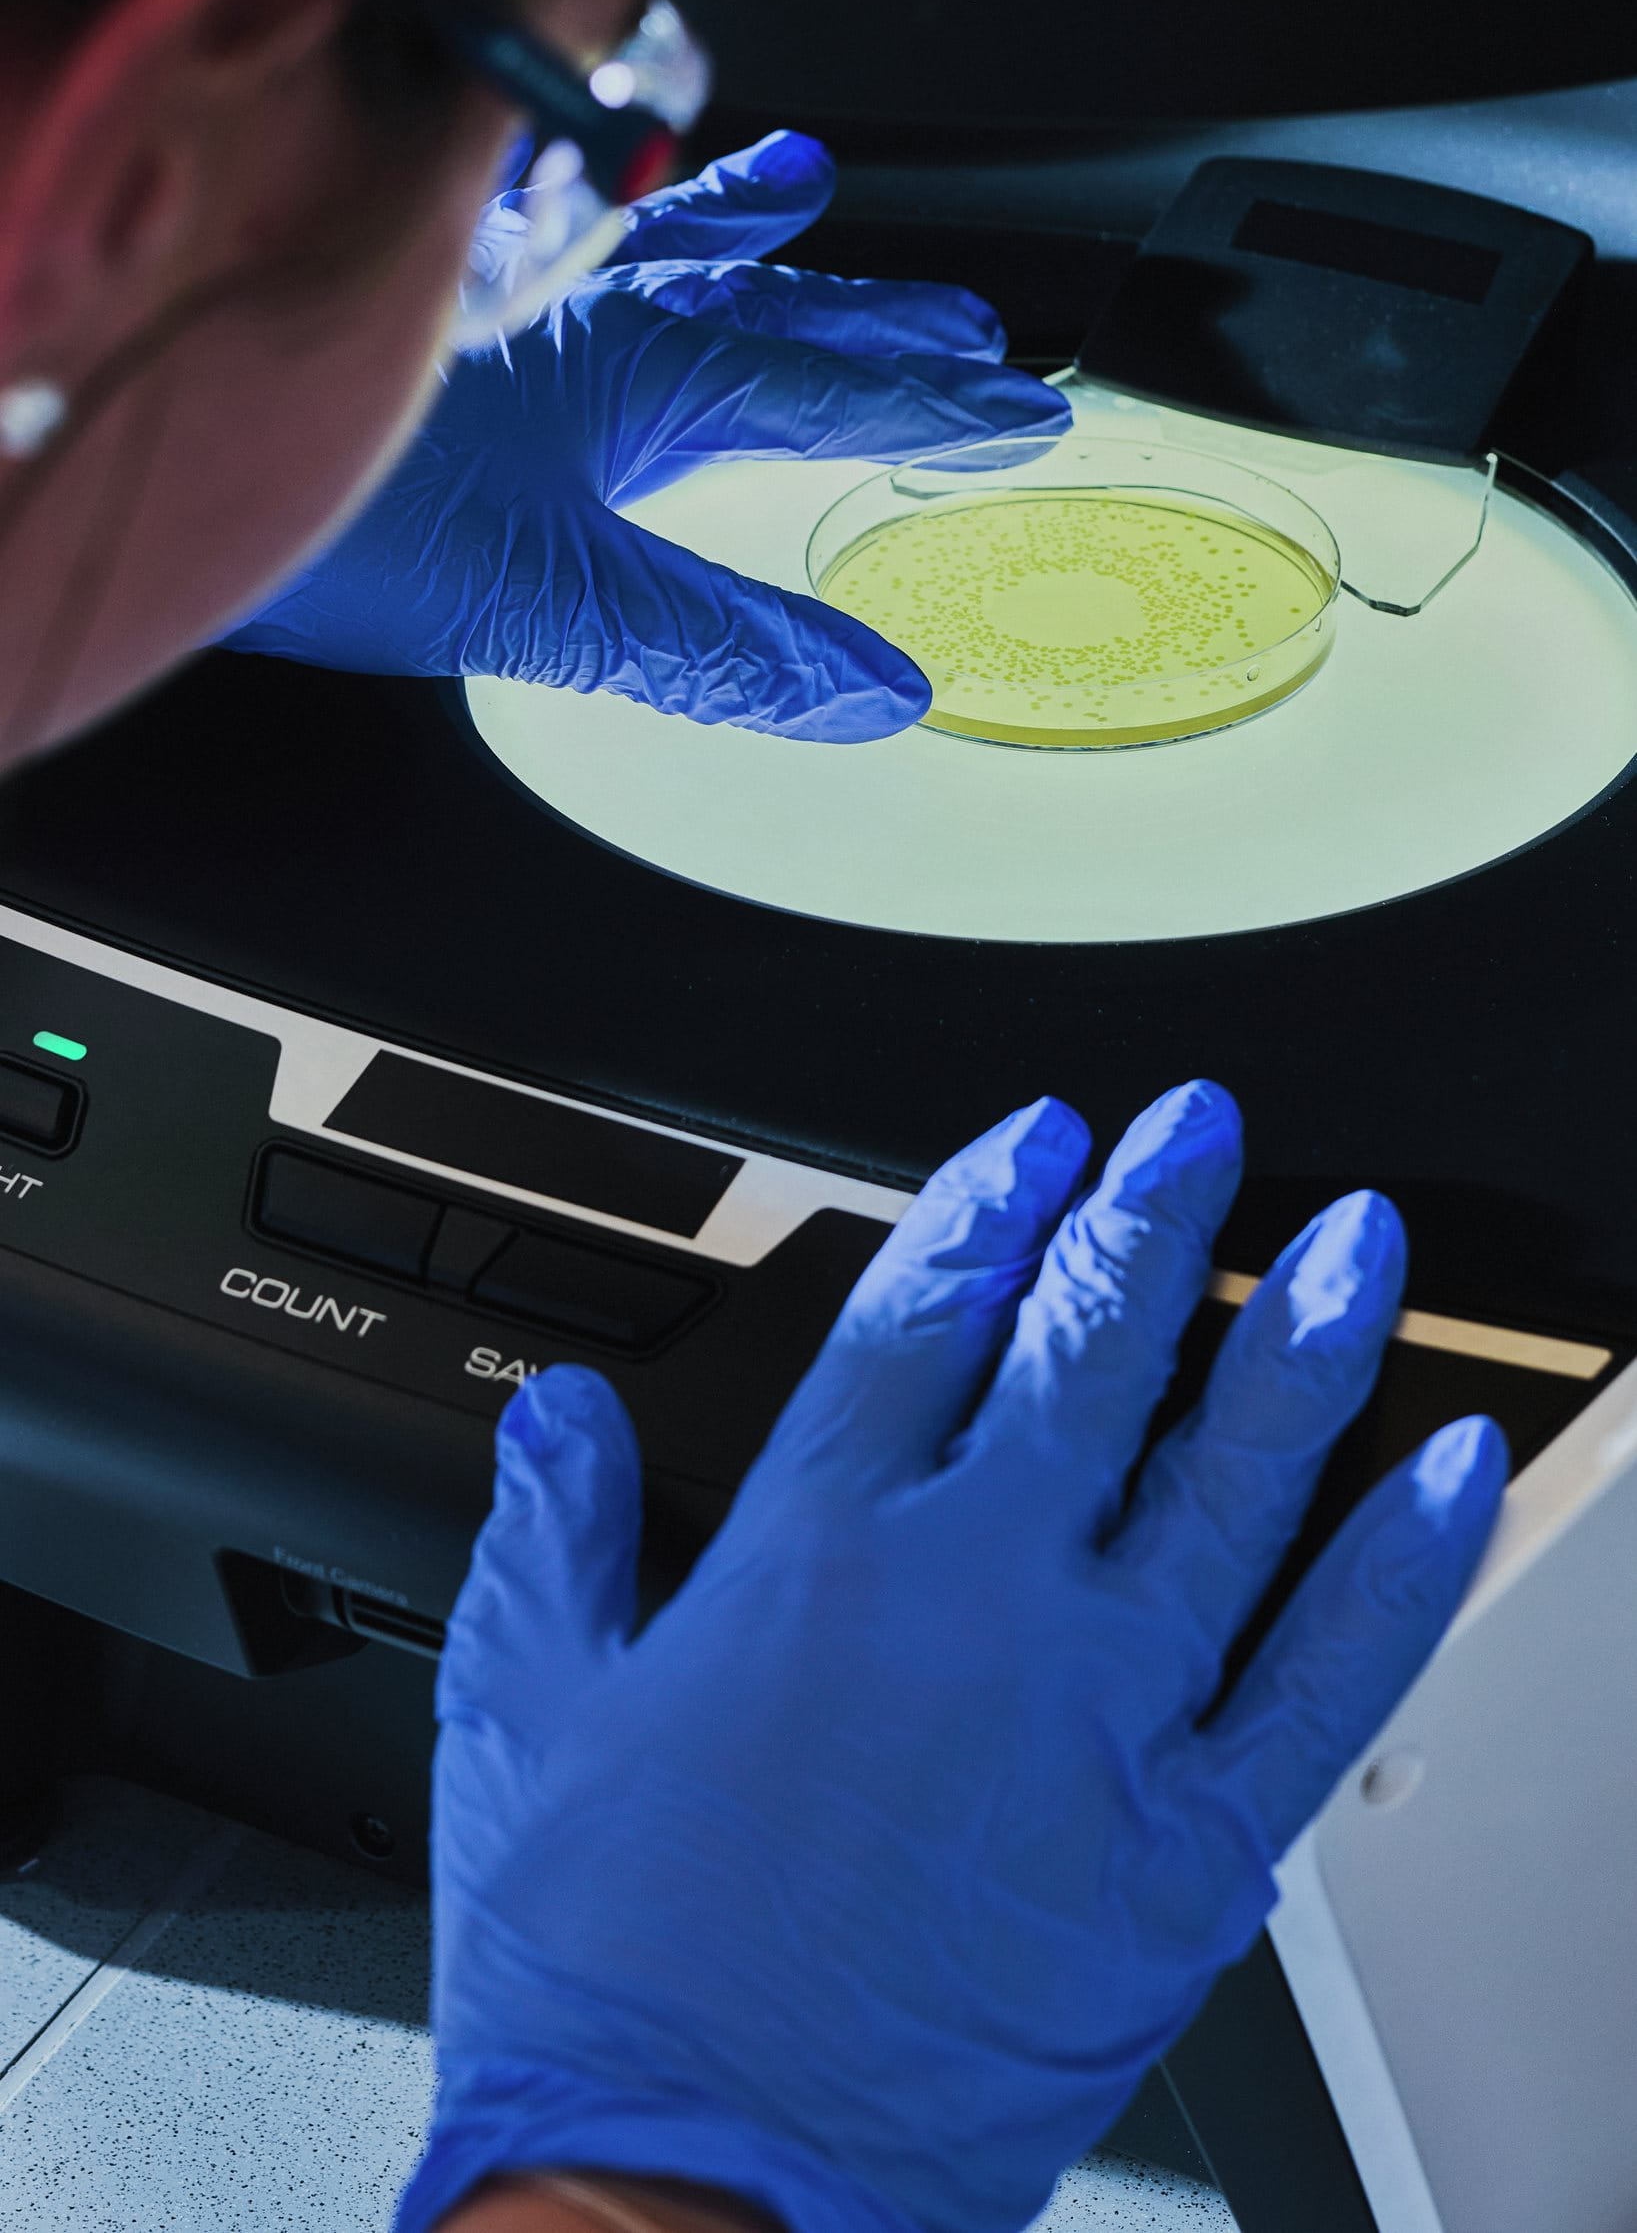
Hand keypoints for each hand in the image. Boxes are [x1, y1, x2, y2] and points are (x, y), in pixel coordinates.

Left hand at [225, 131, 1066, 736]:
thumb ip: (723, 646)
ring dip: (736, 222)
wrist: (184, 433)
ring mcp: (499, 289)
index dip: (931, 401)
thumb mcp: (565, 603)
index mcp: (643, 368)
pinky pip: (540, 224)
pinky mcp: (420, 297)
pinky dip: (585, 208)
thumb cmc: (346, 507)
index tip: (1017, 407)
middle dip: (872, 318)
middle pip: (765, 302)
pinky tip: (570, 200)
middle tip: (963, 324)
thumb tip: (868, 689)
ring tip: (797, 181)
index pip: (827, 384)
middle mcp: (581, 304)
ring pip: (654, 237)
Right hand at [399, 1085, 1504, 2232]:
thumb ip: (554, 1539)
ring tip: (1352, 1241)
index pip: (922, 1317)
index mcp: (815, 1556)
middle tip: (1201, 1132)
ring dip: (1301, 1339)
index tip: (1040, 1139)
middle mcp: (973, 1601)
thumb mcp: (525, 1718)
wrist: (693, 2190)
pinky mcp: (1185, 1850)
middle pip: (1090, 1352)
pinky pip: (1328, 1678)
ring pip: (1233, 1477)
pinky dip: (1400, 1567)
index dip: (989, 1204)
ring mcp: (1095, 1715)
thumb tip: (566, 1416)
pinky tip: (1450, 1473)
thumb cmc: (613, 1976)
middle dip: (1153, 1215)